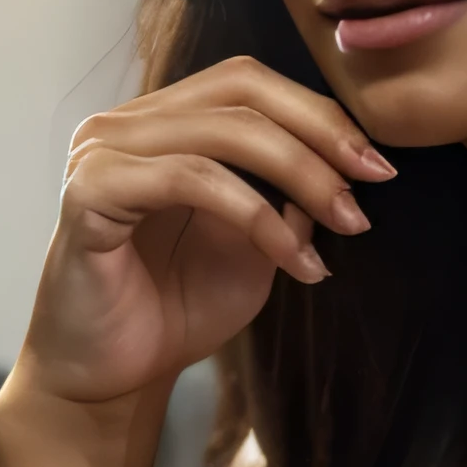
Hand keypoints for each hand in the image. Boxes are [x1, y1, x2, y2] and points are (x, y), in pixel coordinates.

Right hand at [18, 57, 392, 405]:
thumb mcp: (257, 245)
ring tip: (345, 224)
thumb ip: (291, 196)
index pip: (250, 86)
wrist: (109, 381)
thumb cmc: (176, 309)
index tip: (377, 162)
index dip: (320, 113)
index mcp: (164, 123)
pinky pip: (190, 178)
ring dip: (301, 174)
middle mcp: (127, 124)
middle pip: (241, 92)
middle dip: (319, 133)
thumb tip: (347, 159)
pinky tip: (293, 259)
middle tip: (372, 179)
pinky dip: (256, 215)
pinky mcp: (89, 190)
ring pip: (224, 131)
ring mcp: (102, 152)